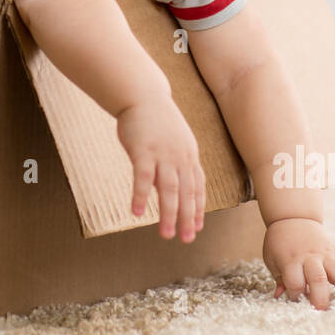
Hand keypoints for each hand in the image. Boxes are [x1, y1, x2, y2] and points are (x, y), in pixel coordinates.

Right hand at [116, 97, 204, 242]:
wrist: (143, 95)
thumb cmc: (157, 119)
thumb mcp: (174, 140)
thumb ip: (175, 162)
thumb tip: (172, 186)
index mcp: (189, 155)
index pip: (197, 186)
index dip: (198, 207)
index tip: (197, 227)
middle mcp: (180, 157)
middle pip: (186, 192)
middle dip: (188, 218)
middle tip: (186, 239)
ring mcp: (162, 154)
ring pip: (169, 189)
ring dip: (169, 214)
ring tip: (166, 234)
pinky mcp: (143, 150)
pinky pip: (142, 178)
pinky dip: (140, 196)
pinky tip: (136, 213)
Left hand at [263, 218, 334, 309]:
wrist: (293, 218)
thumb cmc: (279, 241)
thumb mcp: (272, 257)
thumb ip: (278, 277)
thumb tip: (279, 296)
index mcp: (291, 258)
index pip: (294, 280)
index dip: (295, 294)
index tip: (295, 302)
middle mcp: (310, 257)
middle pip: (317, 277)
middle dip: (320, 296)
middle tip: (322, 311)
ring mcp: (326, 255)